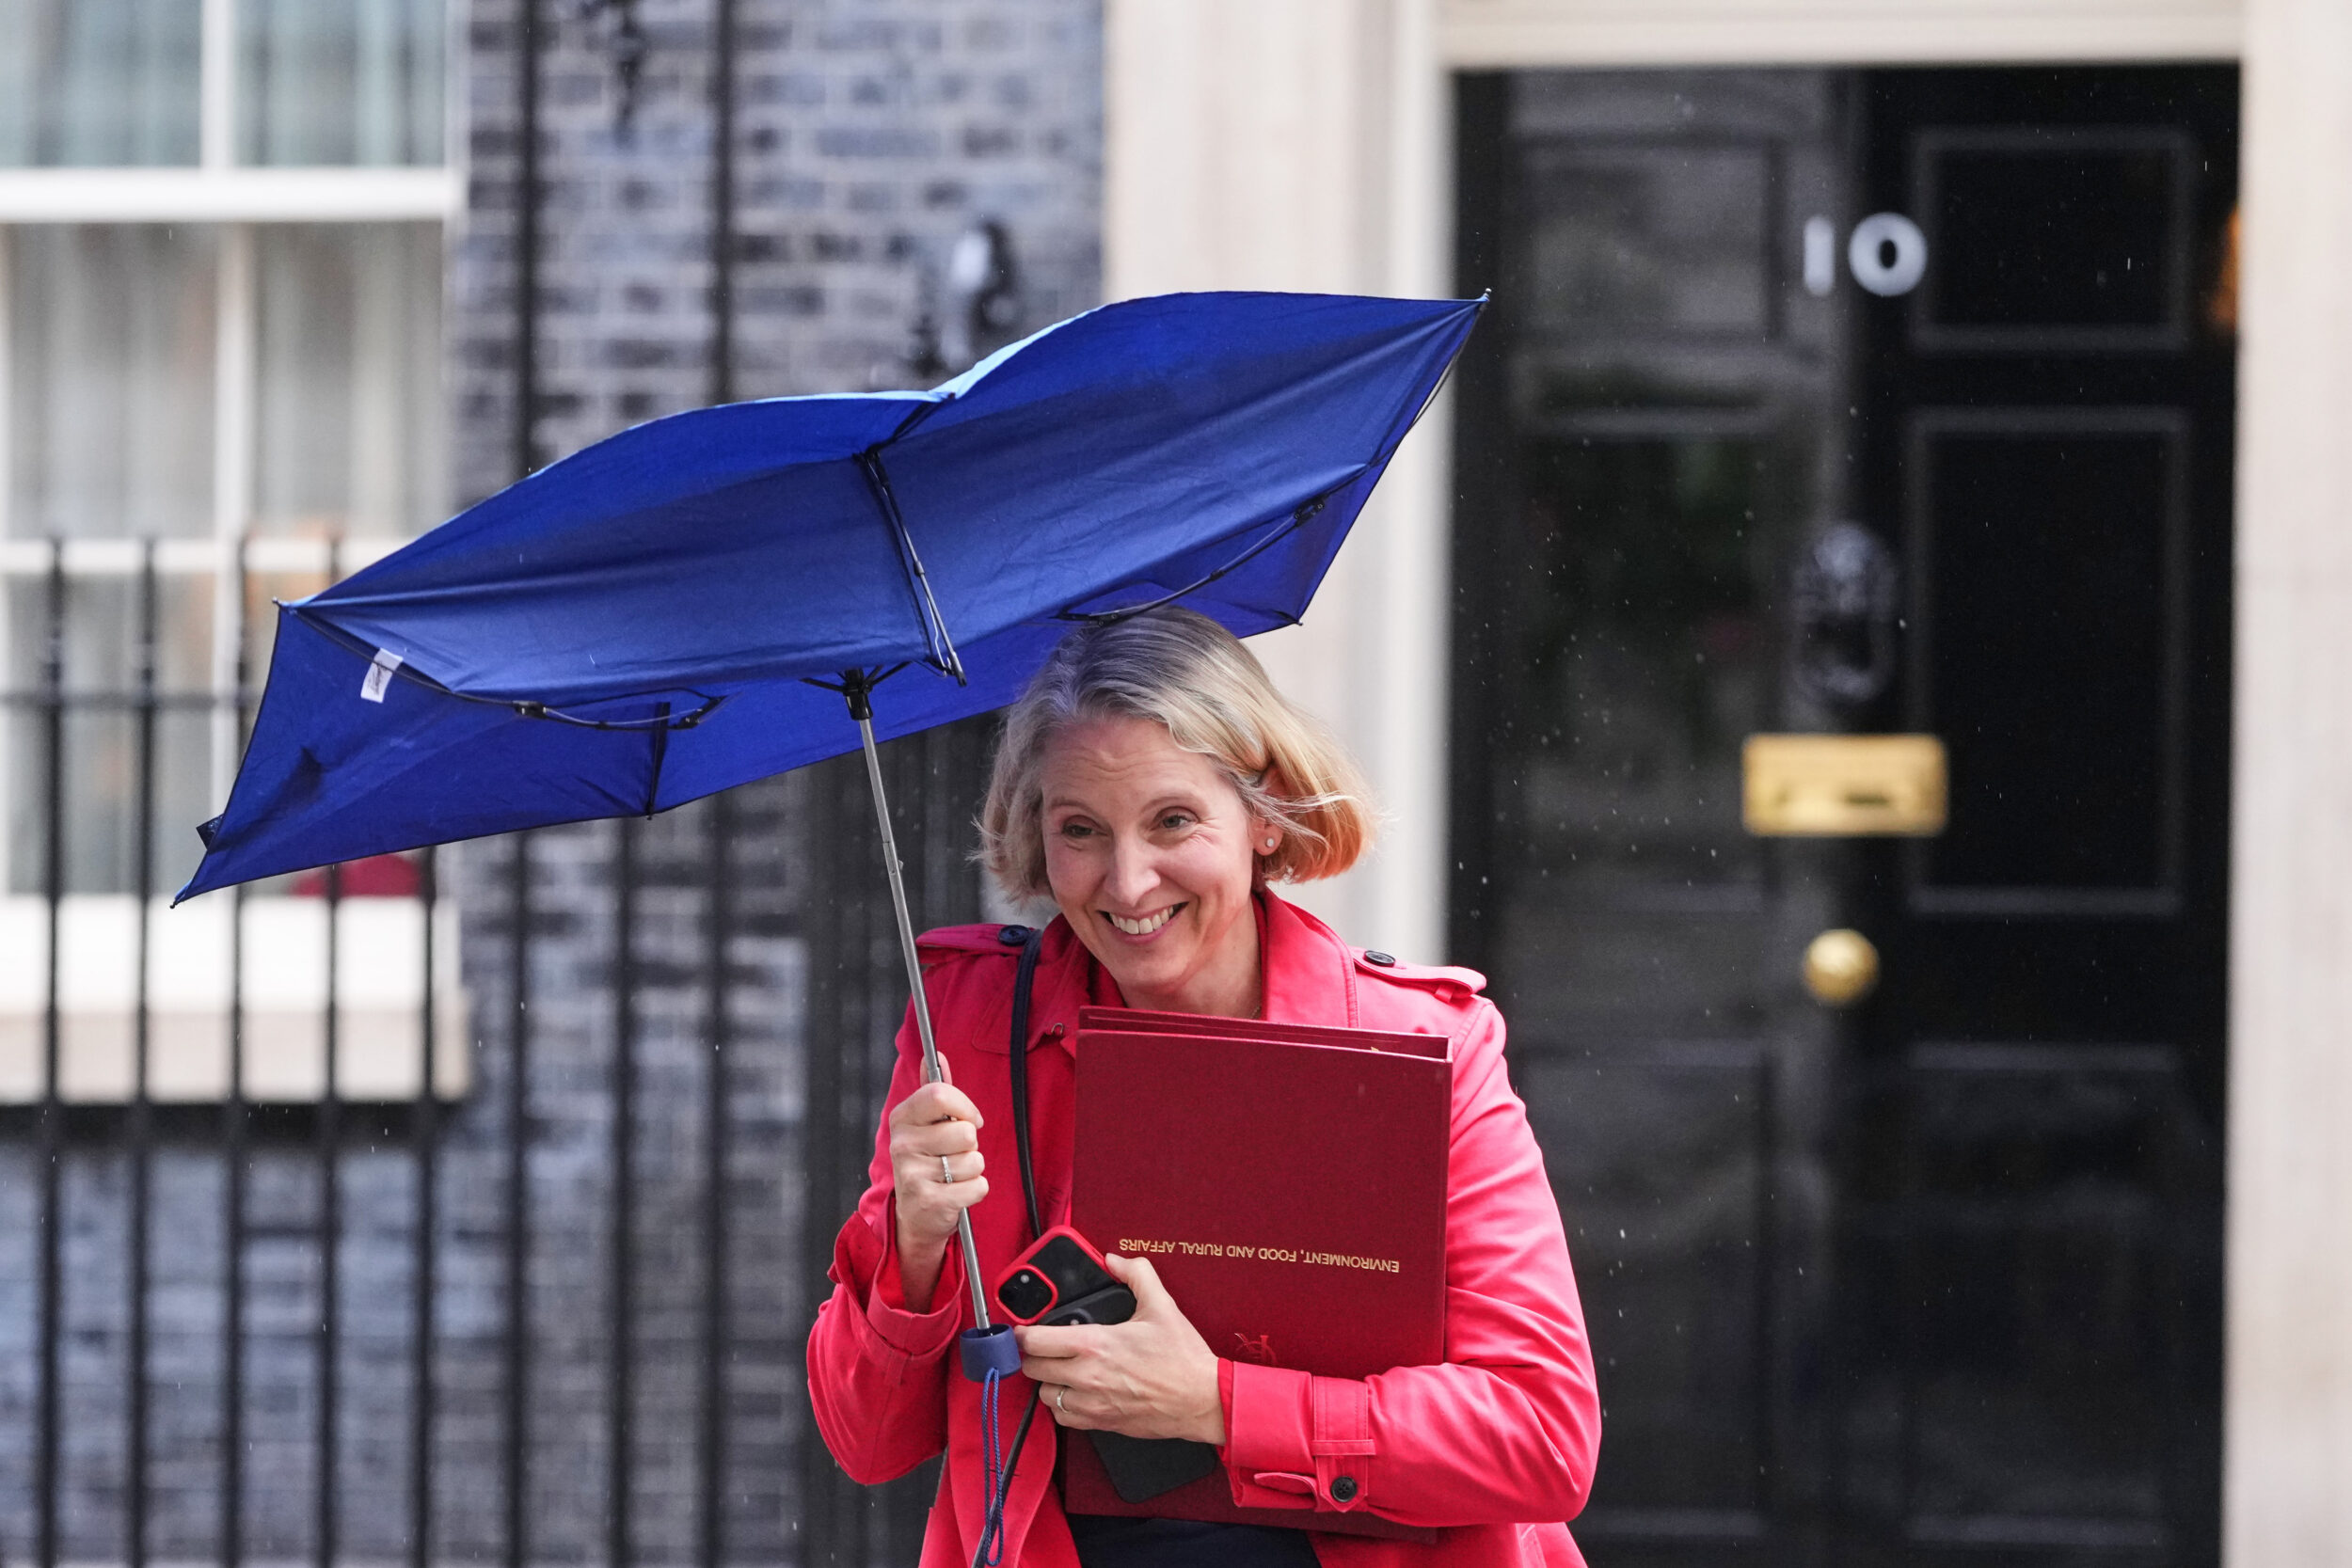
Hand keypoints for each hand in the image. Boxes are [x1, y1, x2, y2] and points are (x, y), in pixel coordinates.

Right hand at [887, 1060, 986, 1312]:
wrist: (914, 1215)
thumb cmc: (927, 1162)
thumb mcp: (925, 1125)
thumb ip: (933, 1091)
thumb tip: (935, 1054)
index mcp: (902, 1118)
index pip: (938, 1094)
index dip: (965, 1107)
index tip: (971, 1120)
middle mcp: (901, 1144)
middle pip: (963, 1131)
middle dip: (970, 1144)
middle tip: (954, 1154)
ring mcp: (912, 1174)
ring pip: (974, 1160)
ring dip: (973, 1169)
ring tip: (954, 1175)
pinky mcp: (929, 1201)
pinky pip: (978, 1186)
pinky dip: (976, 1190)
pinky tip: (957, 1192)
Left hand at [1017, 1253, 1224, 1444]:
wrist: (1202, 1400)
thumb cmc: (1183, 1358)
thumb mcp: (1162, 1306)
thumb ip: (1137, 1274)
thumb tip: (1116, 1260)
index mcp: (1094, 1344)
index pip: (1034, 1341)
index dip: (1022, 1334)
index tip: (1023, 1330)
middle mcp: (1085, 1376)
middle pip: (1032, 1368)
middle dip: (1032, 1356)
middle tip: (1042, 1348)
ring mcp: (1091, 1403)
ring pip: (1045, 1395)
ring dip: (1047, 1381)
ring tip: (1060, 1370)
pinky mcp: (1100, 1423)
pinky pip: (1063, 1417)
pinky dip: (1062, 1405)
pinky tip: (1074, 1393)